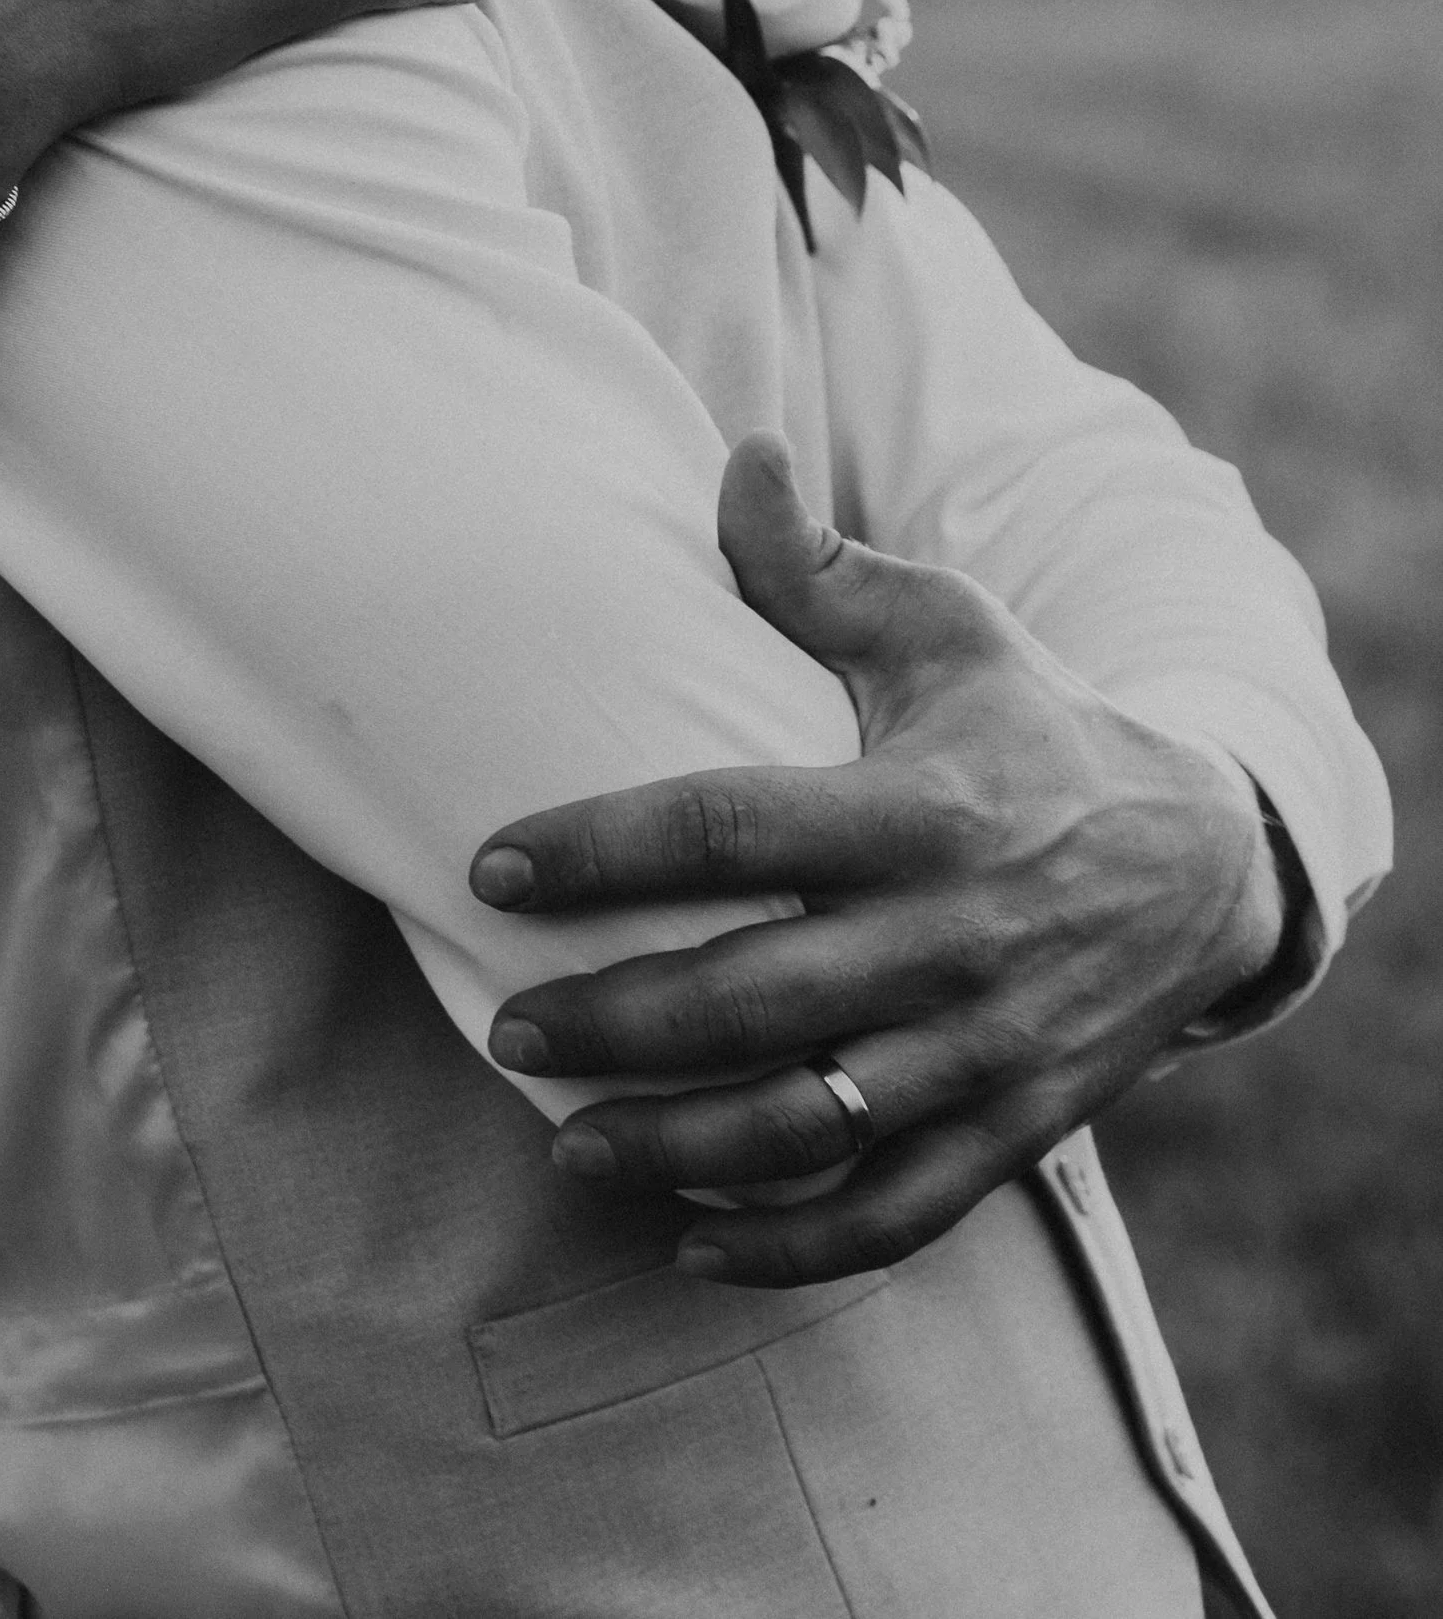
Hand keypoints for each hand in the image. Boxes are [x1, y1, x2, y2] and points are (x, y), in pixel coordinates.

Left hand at [472, 435, 1286, 1285]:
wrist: (1206, 861)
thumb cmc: (1030, 727)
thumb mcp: (944, 626)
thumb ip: (818, 563)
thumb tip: (737, 453)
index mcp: (917, 811)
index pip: (729, 829)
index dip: (601, 847)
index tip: (493, 862)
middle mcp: (949, 940)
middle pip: (749, 998)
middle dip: (613, 1023)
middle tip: (507, 1025)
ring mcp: (984, 1051)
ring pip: (808, 1127)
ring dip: (678, 1148)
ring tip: (570, 1142)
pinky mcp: (1012, 1131)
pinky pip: (894, 1218)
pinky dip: (791, 1248)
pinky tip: (692, 1243)